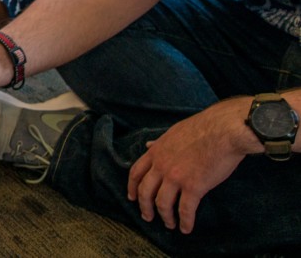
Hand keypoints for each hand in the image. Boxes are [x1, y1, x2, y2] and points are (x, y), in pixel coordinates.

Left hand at [127, 97, 252, 234]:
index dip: (132, 187)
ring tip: (169, 224)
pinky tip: (186, 228)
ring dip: (165, 217)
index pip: (136, 173)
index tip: (131, 197)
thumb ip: (160, 143)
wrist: (224, 130)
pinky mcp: (194, 187)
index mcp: (156, 152)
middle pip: (145, 191)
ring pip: (162, 203)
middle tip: (147, 217)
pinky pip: (185, 209)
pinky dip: (184, 221)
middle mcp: (161, 166)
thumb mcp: (174, 132)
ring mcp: (176, 177)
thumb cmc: (203, 128)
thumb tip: (148, 145)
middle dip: (144, 207)